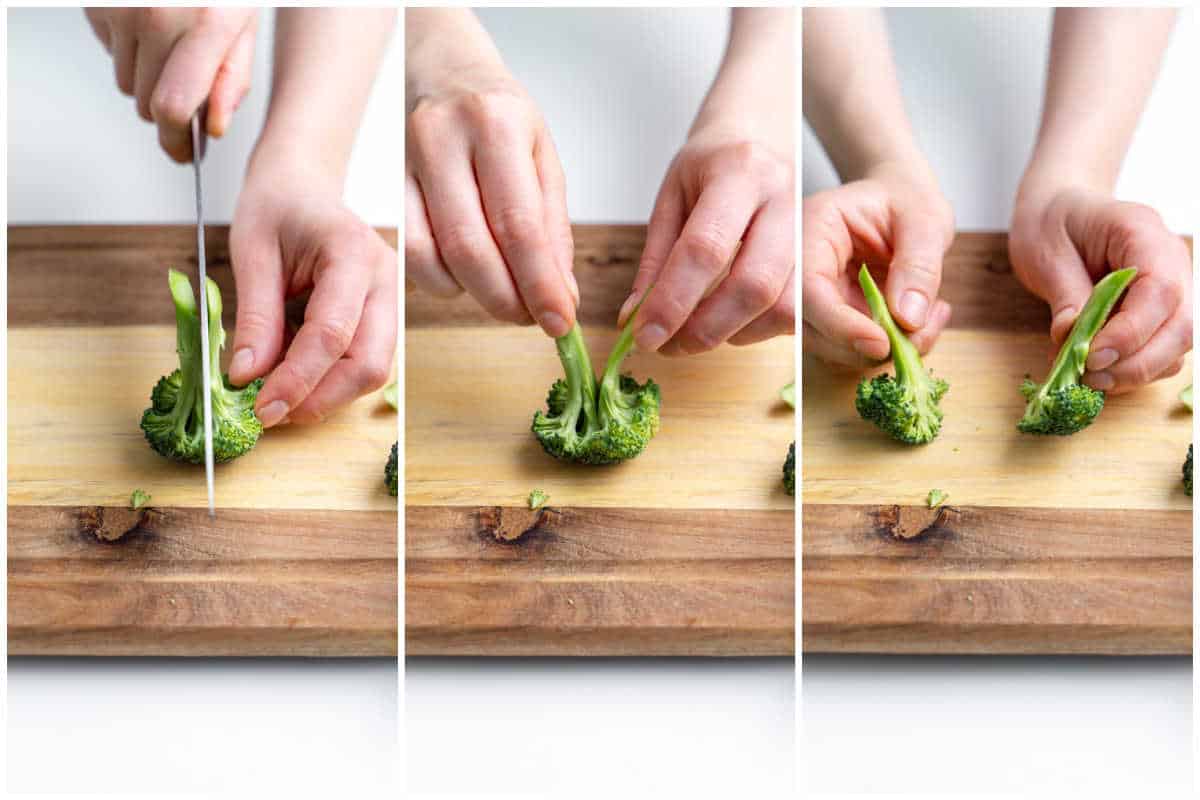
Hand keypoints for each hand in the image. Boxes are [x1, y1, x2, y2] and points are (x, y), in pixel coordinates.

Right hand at [85, 7, 256, 160]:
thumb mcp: (245, 23)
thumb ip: (232, 77)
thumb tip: (215, 126)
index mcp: (204, 25)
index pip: (174, 109)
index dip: (176, 142)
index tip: (183, 152)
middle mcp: (156, 17)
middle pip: (145, 103)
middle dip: (167, 109)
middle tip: (186, 92)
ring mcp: (120, 8)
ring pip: (124, 81)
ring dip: (146, 78)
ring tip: (171, 46)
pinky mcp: (97, 4)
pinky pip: (107, 49)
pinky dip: (127, 47)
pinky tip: (149, 24)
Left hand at [229, 166, 396, 426]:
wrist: (303, 187)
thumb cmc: (278, 208)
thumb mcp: (252, 253)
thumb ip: (254, 317)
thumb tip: (246, 378)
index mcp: (352, 252)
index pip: (332, 333)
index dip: (297, 379)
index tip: (261, 408)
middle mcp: (385, 280)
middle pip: (369, 363)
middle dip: (321, 398)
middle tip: (270, 413)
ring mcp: (393, 300)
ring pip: (374, 370)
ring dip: (326, 394)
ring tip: (278, 392)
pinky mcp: (385, 317)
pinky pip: (366, 362)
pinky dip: (330, 380)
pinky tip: (295, 373)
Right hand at [405, 68, 577, 336]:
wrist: (437, 67)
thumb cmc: (497, 115)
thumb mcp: (541, 154)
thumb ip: (553, 226)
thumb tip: (561, 294)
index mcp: (496, 125)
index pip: (519, 225)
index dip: (540, 284)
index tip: (561, 321)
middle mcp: (443, 139)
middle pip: (471, 248)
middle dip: (507, 298)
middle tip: (533, 317)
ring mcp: (405, 162)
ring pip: (433, 257)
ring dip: (475, 294)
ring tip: (506, 295)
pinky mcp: (383, 186)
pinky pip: (409, 254)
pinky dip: (442, 281)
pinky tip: (466, 276)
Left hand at [618, 127, 794, 355]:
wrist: (763, 133)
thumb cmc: (712, 164)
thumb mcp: (672, 196)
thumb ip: (655, 259)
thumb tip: (635, 318)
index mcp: (739, 173)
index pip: (705, 247)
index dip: (673, 300)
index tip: (646, 335)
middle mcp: (782, 199)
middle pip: (753, 284)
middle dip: (707, 328)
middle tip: (670, 346)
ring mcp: (808, 230)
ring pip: (782, 304)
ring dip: (733, 334)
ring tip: (693, 337)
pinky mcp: (818, 257)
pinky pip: (796, 310)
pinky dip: (757, 330)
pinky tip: (727, 325)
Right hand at [802, 163, 954, 367]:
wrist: (899, 203)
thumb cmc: (906, 200)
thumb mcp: (925, 220)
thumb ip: (919, 265)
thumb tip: (908, 318)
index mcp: (811, 231)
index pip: (806, 289)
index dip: (839, 324)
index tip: (882, 343)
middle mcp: (797, 268)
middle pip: (804, 327)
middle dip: (858, 346)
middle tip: (918, 334)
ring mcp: (807, 297)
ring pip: (824, 346)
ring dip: (876, 352)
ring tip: (928, 319)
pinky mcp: (823, 318)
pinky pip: (844, 349)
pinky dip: (883, 350)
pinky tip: (917, 325)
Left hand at [1009, 185, 1191, 393]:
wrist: (1058, 212)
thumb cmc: (1053, 225)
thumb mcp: (1046, 254)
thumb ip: (1066, 296)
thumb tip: (1073, 338)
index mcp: (1143, 234)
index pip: (1160, 291)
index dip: (1132, 332)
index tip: (1093, 357)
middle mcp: (1170, 261)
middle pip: (1182, 325)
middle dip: (1137, 362)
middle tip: (1089, 376)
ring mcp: (1172, 287)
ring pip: (1178, 344)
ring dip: (1136, 372)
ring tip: (1089, 378)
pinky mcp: (1159, 312)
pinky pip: (1162, 349)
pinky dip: (1133, 368)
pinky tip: (1097, 372)